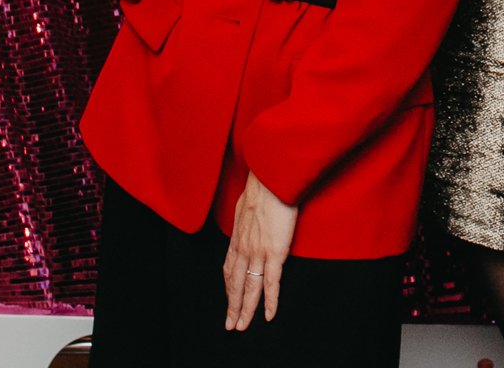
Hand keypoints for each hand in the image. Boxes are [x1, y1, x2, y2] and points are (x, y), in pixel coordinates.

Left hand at [225, 170, 297, 329]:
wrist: (270, 178)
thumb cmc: (262, 185)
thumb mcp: (245, 203)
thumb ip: (246, 216)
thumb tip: (249, 217)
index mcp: (237, 236)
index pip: (229, 268)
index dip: (228, 286)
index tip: (228, 299)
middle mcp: (244, 247)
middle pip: (235, 283)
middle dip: (232, 306)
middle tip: (230, 324)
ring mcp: (258, 251)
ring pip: (250, 287)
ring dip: (246, 309)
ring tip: (243, 326)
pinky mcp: (275, 252)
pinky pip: (272, 282)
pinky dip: (270, 301)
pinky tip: (269, 315)